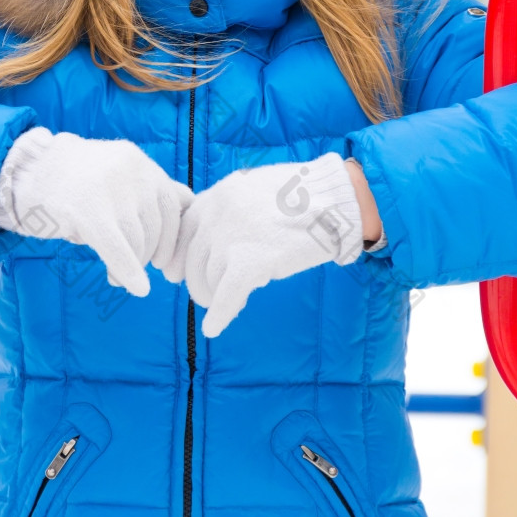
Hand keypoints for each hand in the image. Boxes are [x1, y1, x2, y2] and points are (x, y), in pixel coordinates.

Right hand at [0, 127, 192, 295]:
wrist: (22, 172)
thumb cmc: (72, 180)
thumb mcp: (116, 174)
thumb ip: (151, 186)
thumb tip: (190, 202)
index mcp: (139, 161)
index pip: (173, 206)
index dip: (172, 238)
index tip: (166, 263)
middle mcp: (130, 169)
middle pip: (156, 225)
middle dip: (150, 255)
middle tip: (136, 273)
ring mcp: (109, 188)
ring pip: (137, 239)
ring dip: (132, 266)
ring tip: (118, 278)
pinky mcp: (87, 210)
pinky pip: (117, 248)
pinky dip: (128, 271)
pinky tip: (133, 287)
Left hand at [164, 153, 362, 336]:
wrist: (336, 199)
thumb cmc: (300, 196)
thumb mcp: (252, 189)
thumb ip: (226, 210)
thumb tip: (203, 241)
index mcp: (216, 195)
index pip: (183, 232)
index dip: (181, 256)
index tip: (180, 272)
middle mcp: (217, 214)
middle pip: (191, 259)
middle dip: (196, 280)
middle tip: (205, 294)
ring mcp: (232, 238)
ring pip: (207, 279)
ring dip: (211, 295)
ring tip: (221, 302)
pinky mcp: (252, 262)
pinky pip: (225, 296)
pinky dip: (219, 314)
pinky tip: (214, 327)